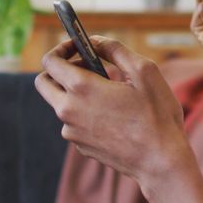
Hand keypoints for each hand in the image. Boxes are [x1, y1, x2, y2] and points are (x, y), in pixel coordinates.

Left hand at [36, 36, 189, 182]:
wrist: (159, 162)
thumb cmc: (156, 115)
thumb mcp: (144, 71)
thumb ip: (116, 49)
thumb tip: (95, 41)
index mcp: (82, 88)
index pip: (50, 61)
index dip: (61, 48)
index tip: (77, 46)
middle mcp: (69, 110)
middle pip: (44, 83)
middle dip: (59, 69)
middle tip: (86, 65)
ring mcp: (72, 132)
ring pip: (61, 103)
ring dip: (76, 92)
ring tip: (111, 92)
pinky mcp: (80, 146)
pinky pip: (74, 122)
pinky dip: (86, 112)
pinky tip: (114, 115)